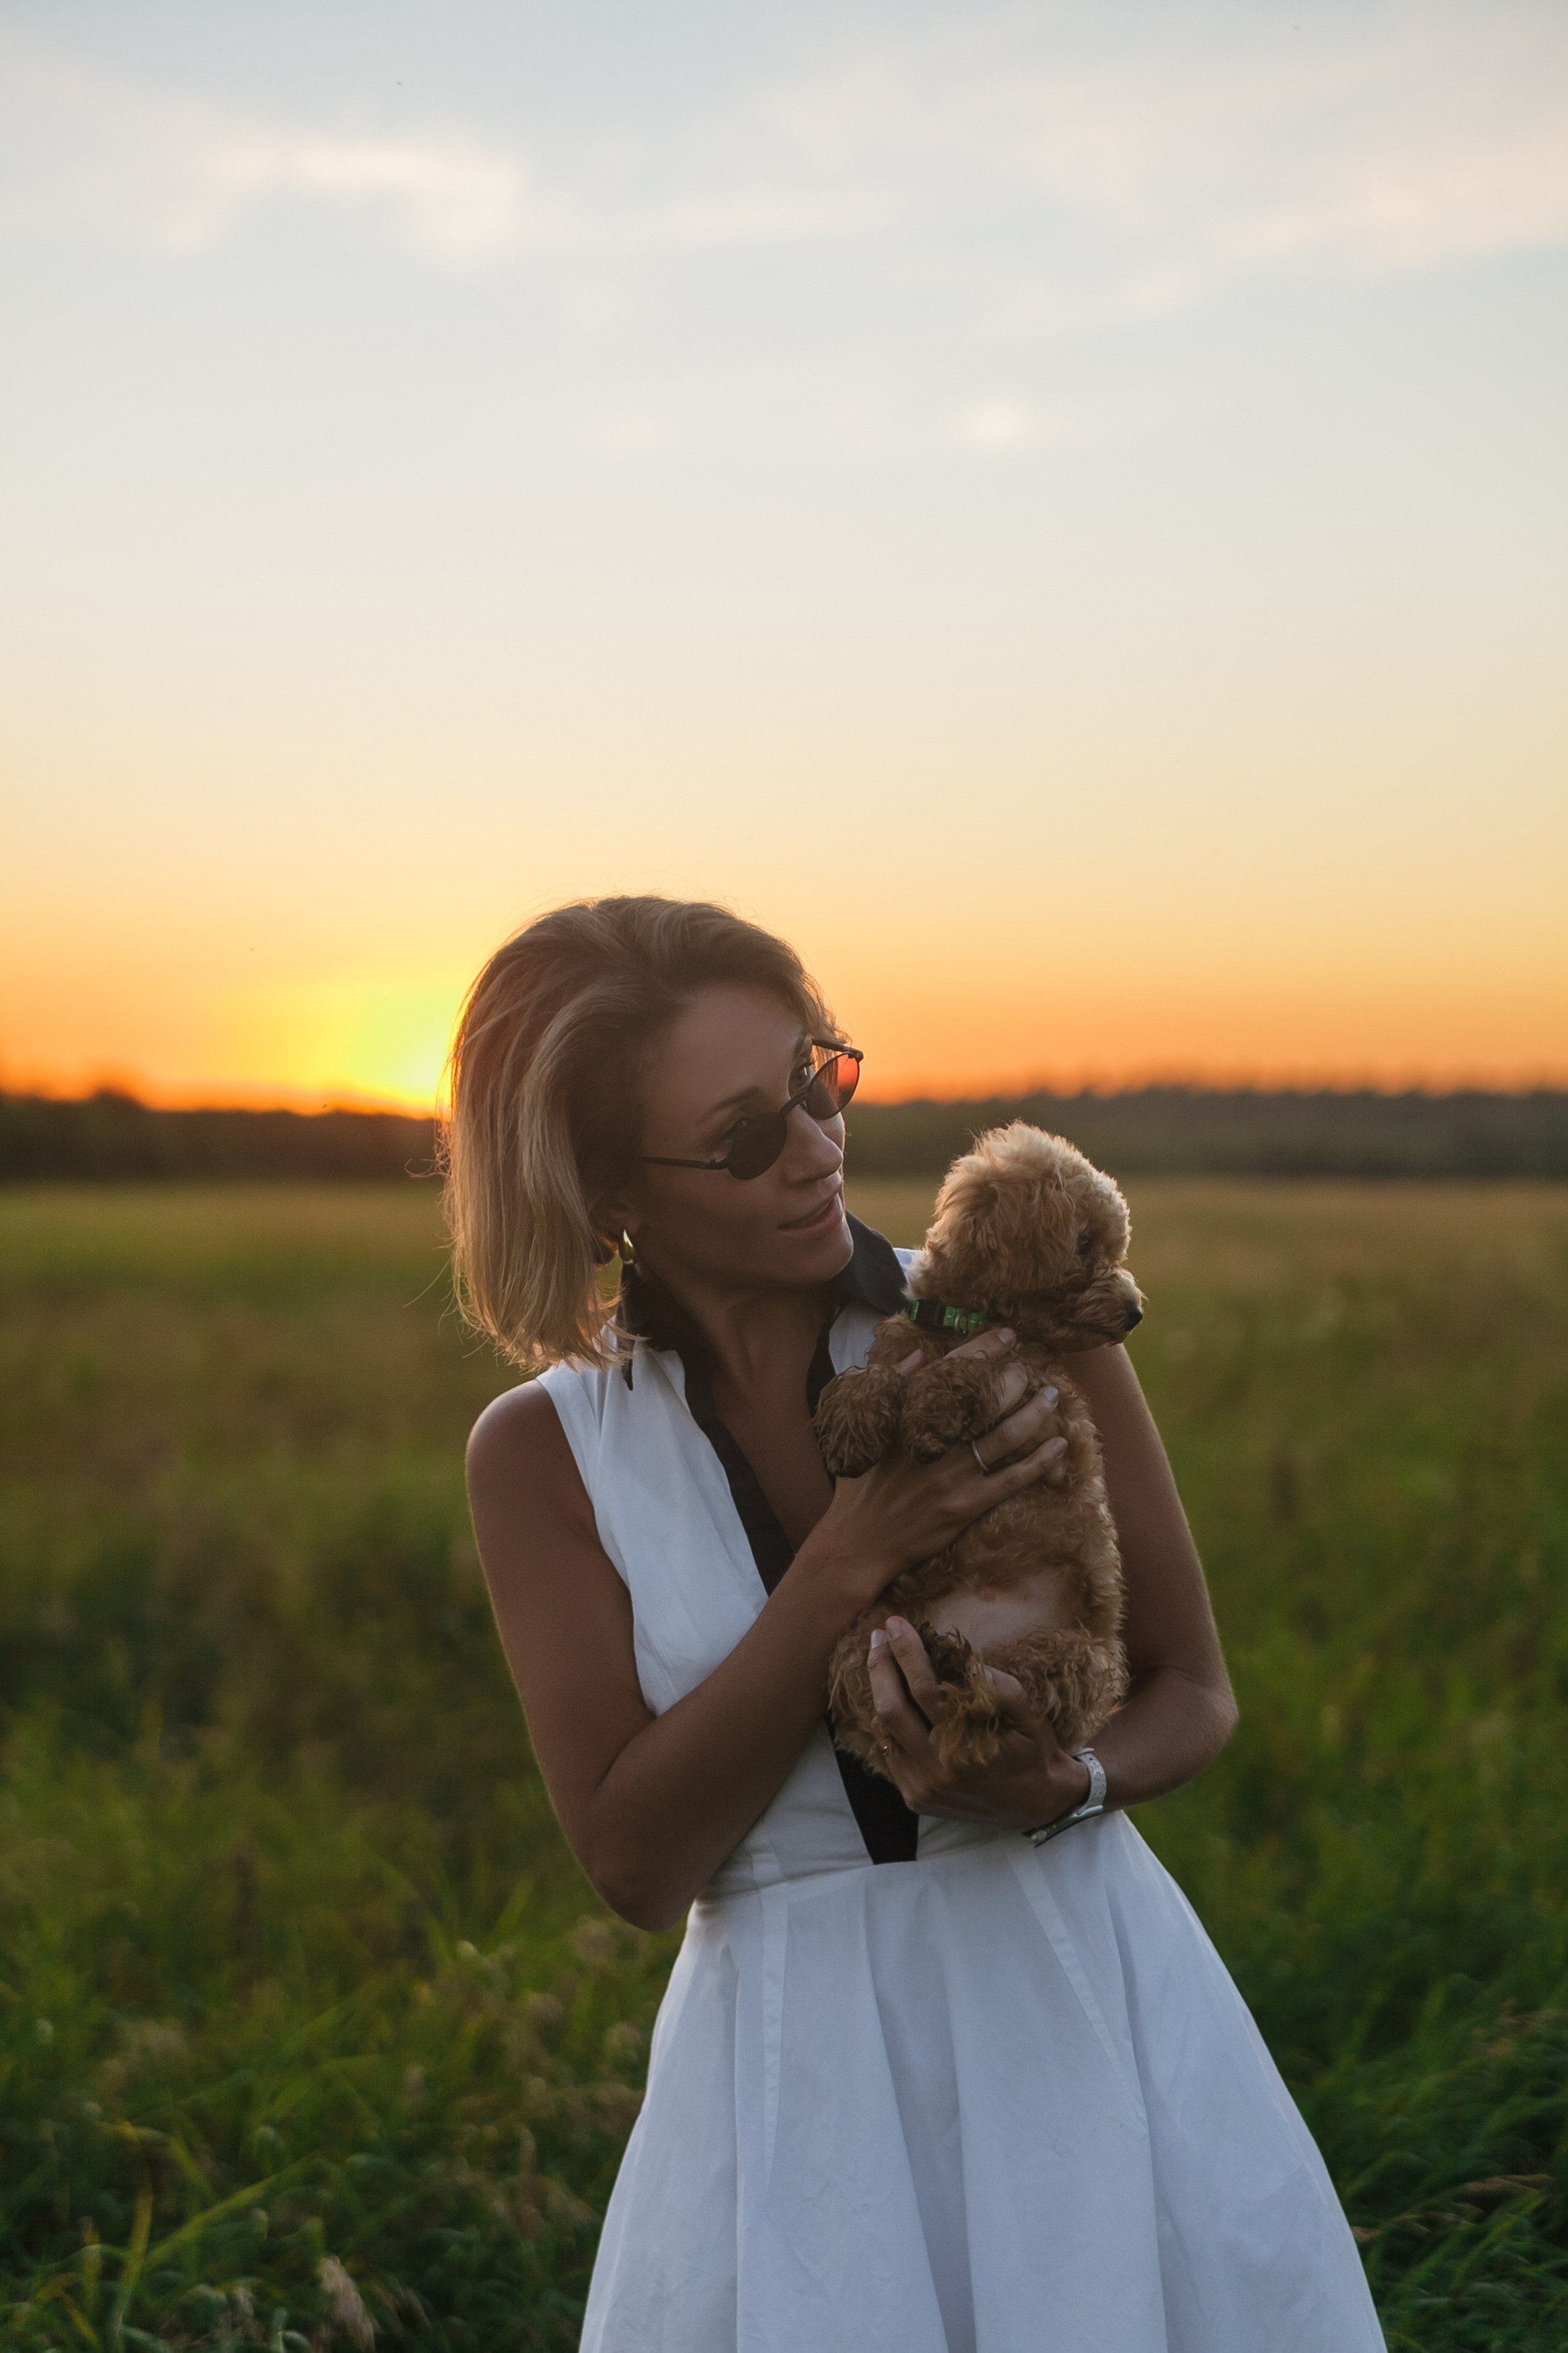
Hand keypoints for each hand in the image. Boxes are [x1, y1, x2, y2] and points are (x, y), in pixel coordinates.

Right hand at [808, 1328, 1066, 1607]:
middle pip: (985, 1401)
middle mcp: (932, 1443)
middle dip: (1014, 1379)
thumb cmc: (862, 1486)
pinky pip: (1011, 1480)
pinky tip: (1058, 1445)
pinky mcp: (966, 1505)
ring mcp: (951, 1475)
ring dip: (1033, 1412)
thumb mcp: (867, 1430)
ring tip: (1051, 1395)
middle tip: (1028, 1369)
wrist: (860, 1542)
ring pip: (1004, 1436)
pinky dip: (1038, 1462)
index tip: (1006, 1336)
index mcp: (905, 1418)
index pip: (950, 1373)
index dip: (982, 1350)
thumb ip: (892, 1388)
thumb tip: (919, 1355)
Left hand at [864, 1617, 1092, 1829]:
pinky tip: (891, 1697)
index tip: (896, 1623)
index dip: (907, 1652)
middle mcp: (937, 1771)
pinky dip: (885, 1722)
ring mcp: (921, 1787)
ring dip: (878, 1691)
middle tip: (878, 1635)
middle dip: (880, 1666)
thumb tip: (975, 1665)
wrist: (1035, 1807)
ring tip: (881, 1659)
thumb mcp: (1031, 1719)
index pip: (924, 1690)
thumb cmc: (1033, 1754)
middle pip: (891, 1709)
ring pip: (883, 1731)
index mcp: (965, 1748)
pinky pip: (888, 1753)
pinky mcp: (914, 1798)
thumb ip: (1006, 1691)